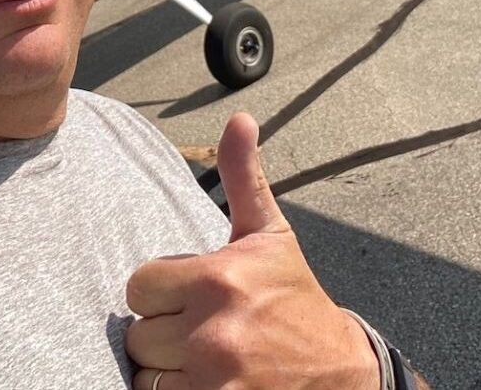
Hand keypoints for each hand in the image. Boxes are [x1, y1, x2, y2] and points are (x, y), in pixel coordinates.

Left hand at [125, 112, 379, 389]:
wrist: (342, 374)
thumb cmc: (294, 298)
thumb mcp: (269, 235)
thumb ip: (242, 176)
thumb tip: (239, 117)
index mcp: (217, 278)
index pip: (138, 287)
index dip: (159, 292)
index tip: (188, 296)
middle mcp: (211, 331)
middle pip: (139, 335)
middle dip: (164, 333)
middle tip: (202, 329)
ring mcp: (214, 379)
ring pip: (146, 375)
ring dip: (168, 370)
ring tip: (207, 359)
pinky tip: (210, 382)